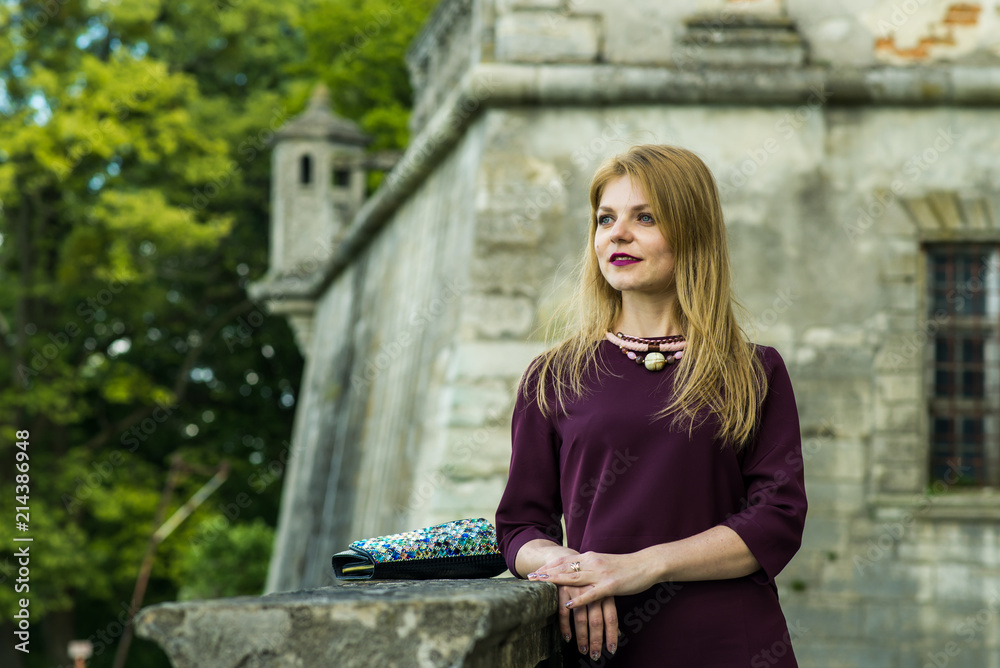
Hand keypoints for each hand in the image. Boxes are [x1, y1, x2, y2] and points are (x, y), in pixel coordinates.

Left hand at [527, 551, 657, 609]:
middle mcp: (592, 563)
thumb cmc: (626, 566)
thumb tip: (577, 570)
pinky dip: (579, 599)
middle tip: (529, 577)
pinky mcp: (610, 585)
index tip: (534, 571)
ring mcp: (600, 574)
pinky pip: (591, 593)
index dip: (548, 566)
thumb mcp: (603, 562)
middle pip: (564, 567)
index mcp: (590, 557)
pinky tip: (569, 604)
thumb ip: (590, 566)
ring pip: (573, 578)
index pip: (564, 560)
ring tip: (541, 585)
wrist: (647, 564)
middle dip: (546, 573)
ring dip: (555, 582)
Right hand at [557, 584, 617, 659]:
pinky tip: (567, 638)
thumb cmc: (589, 578)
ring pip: (581, 619)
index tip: (611, 649)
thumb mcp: (602, 589)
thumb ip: (608, 609)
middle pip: (596, 621)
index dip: (611, 634)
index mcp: (605, 591)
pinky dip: (565, 627)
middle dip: (596, 640)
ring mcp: (577, 589)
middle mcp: (592, 590)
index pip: (611, 617)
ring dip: (582, 637)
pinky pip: (564, 612)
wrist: (569, 557)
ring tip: (583, 650)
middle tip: (595, 655)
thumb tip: (618, 633)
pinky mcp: (562, 588)